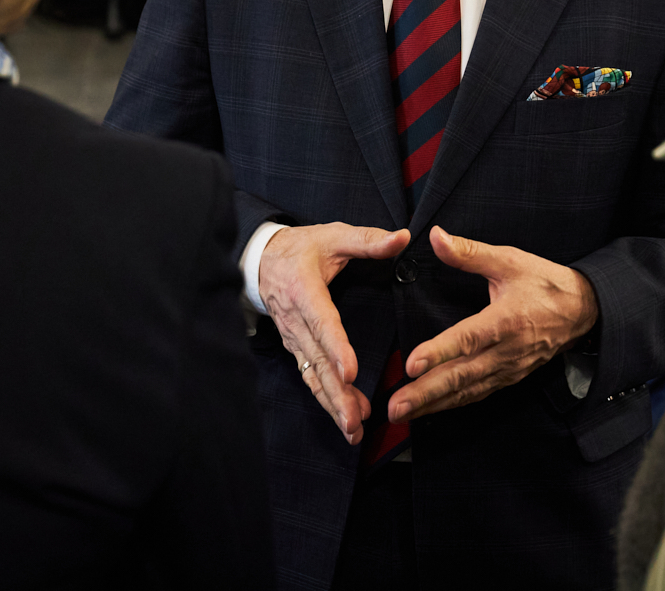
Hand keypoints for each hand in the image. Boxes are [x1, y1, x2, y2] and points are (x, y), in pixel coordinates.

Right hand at [259, 222, 410, 444]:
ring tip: (353, 429)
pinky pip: (311, 378)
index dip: (336, 348)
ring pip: (313, 375)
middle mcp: (296, 321)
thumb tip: (403, 237)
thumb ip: (367, 240)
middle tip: (354, 419)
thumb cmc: (302, 247)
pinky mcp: (297, 349)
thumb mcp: (333, 235)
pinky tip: (346, 420)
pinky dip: (326, 400)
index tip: (351, 373)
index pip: (322, 323)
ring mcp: (294, 339)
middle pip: (318, 361)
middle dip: (336, 393)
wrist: (261, 260)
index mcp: (304, 291)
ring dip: (332, 404)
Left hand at [389, 226, 599, 421]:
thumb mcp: (509, 261)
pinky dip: (454, 405)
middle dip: (426, 393)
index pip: (467, 339)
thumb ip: (469, 253)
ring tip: (404, 414)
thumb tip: (436, 236)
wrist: (583, 310)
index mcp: (505, 320)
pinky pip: (478, 394)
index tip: (412, 364)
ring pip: (467, 391)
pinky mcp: (510, 376)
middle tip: (396, 407)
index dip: (439, 352)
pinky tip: (432, 409)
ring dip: (434, 405)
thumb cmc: (544, 283)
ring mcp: (509, 368)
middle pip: (462, 376)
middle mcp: (506, 350)